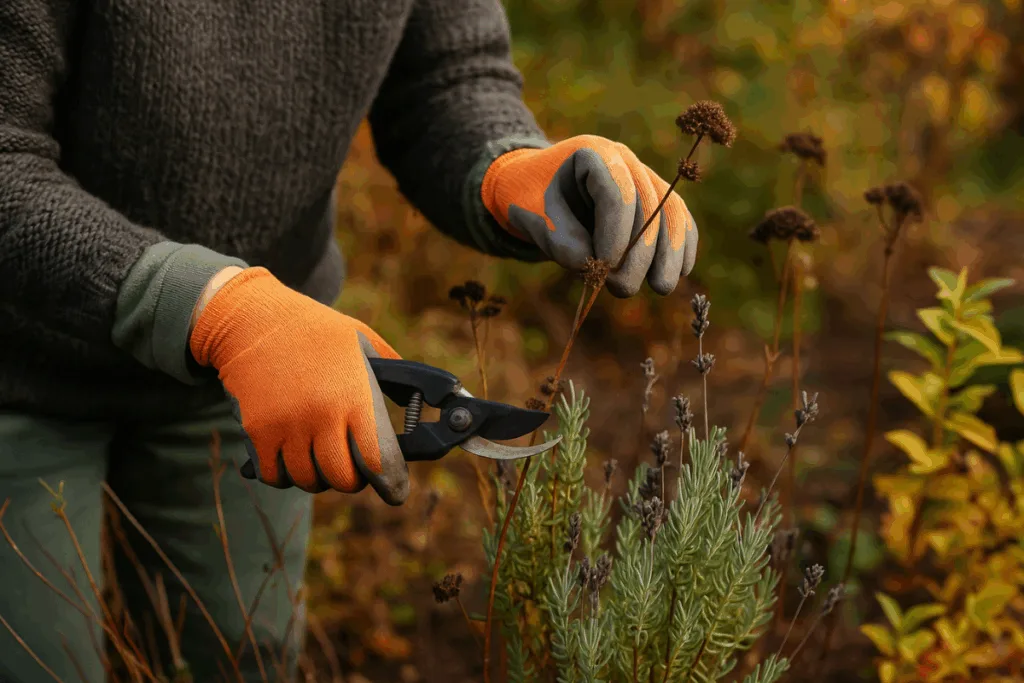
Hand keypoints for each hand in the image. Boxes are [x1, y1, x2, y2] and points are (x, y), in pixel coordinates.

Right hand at [189, 267, 409, 504]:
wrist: (254, 321)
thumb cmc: (316, 331)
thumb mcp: (363, 341)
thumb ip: (393, 376)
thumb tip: (416, 405)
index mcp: (354, 395)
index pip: (377, 459)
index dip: (390, 482)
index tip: (395, 491)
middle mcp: (321, 415)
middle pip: (342, 479)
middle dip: (351, 479)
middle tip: (352, 467)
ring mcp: (287, 425)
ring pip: (308, 480)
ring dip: (318, 476)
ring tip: (320, 457)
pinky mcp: (258, 432)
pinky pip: (274, 476)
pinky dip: (284, 474)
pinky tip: (292, 458)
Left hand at [481, 135, 697, 296]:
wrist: (537, 191)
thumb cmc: (533, 203)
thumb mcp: (534, 220)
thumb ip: (563, 242)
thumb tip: (603, 265)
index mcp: (592, 154)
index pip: (617, 194)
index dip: (617, 234)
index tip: (605, 267)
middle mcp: (625, 160)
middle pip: (647, 205)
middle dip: (640, 252)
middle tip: (621, 288)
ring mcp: (644, 176)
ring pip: (670, 211)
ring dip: (669, 253)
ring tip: (661, 287)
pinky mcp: (656, 198)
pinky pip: (678, 217)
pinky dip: (682, 244)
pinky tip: (679, 272)